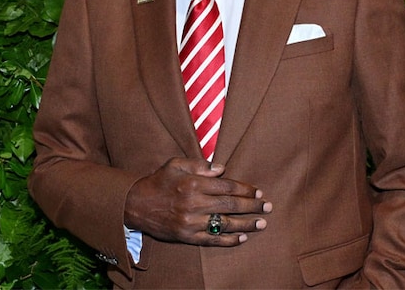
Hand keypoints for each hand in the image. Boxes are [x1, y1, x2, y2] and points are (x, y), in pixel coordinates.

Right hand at [124, 157, 271, 245]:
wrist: (136, 205)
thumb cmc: (158, 181)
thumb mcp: (176, 164)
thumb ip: (200, 165)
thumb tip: (223, 169)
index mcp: (193, 183)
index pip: (227, 186)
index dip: (246, 189)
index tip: (258, 192)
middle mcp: (194, 203)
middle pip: (231, 205)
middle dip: (252, 206)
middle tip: (268, 207)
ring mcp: (191, 222)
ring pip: (225, 224)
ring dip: (246, 224)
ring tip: (261, 223)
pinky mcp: (187, 236)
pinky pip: (212, 240)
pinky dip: (228, 240)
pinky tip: (242, 238)